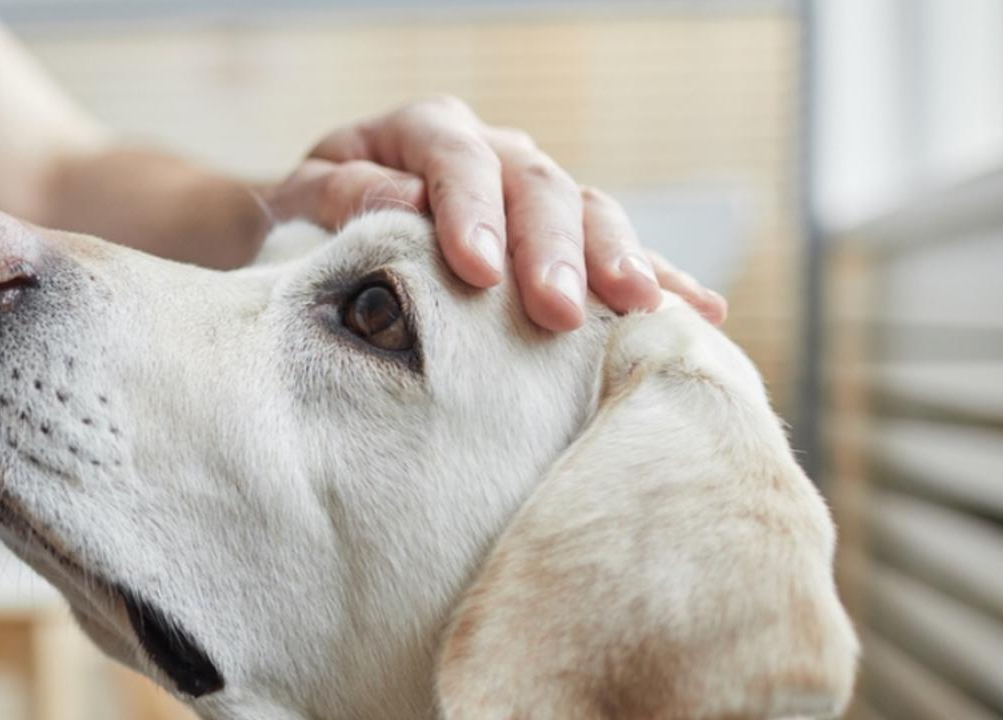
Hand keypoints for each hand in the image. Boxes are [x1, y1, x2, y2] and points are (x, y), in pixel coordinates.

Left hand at [266, 96, 725, 330]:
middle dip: (553, 250)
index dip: (470, 211)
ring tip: (640, 309)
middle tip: (558, 310)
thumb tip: (401, 203)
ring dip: (617, 261)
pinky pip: (618, 252)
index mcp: (423, 130)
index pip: (456, 159)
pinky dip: (661, 280)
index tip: (476, 271)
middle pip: (537, 186)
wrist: (315, 234)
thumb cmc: (305, 221)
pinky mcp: (560, 240)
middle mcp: (491, 151)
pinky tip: (702, 313)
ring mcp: (533, 192)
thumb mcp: (300, 204)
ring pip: (589, 212)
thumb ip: (341, 197)